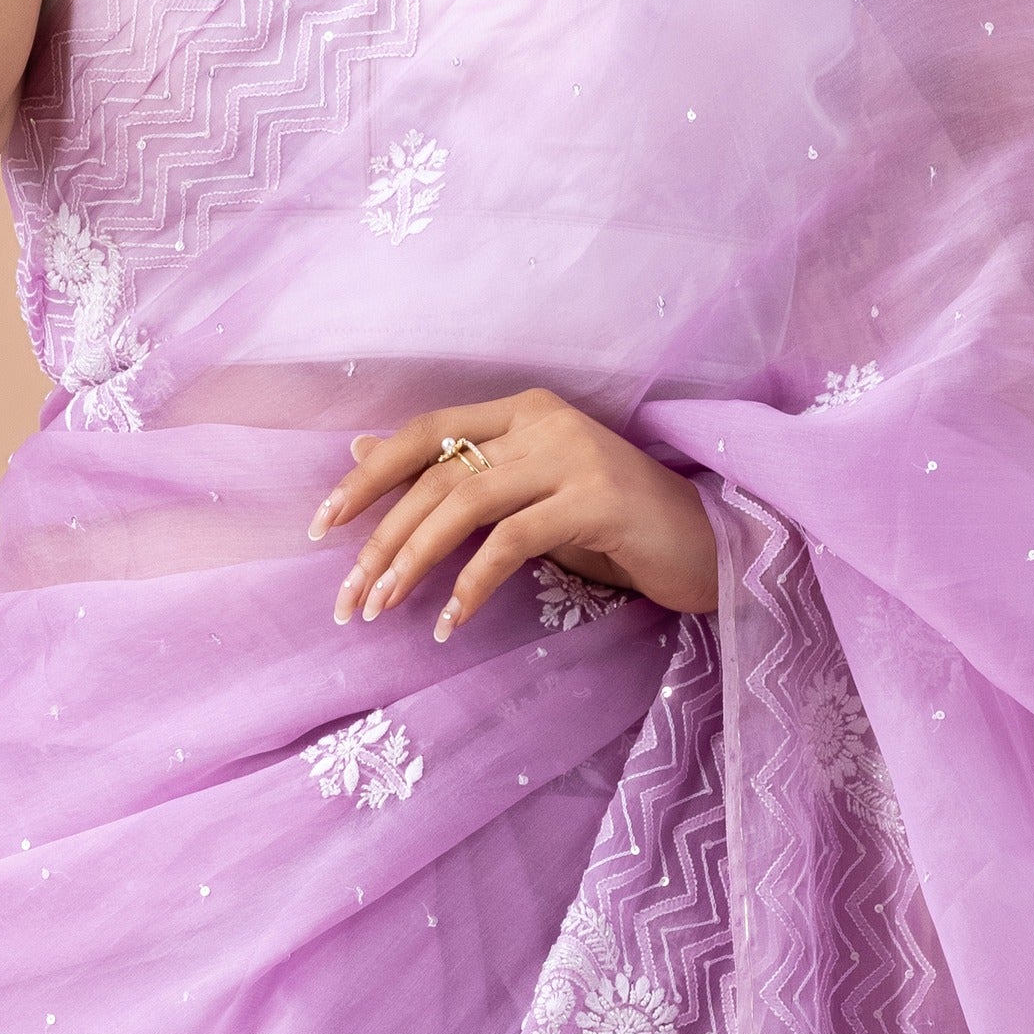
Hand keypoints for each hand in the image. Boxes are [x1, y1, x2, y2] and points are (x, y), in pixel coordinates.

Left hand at [314, 395, 720, 639]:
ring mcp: (574, 456)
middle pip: (437, 474)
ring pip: (465, 504)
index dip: (370, 478)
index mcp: (523, 411)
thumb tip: (363, 454)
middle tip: (348, 599)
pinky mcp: (598, 501)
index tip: (322, 527)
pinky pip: (512, 541)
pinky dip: (472, 583)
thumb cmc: (614, 529)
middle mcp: (545, 421)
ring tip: (384, 610)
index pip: (426, 432)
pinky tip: (451, 622)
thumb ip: (458, 475)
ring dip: (413, 562)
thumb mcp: (528, 498)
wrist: (711, 545)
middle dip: (381, 540)